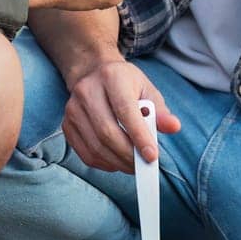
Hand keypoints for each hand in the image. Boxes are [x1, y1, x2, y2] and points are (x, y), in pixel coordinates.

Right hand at [63, 61, 181, 171]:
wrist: (93, 73)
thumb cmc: (125, 84)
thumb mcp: (147, 89)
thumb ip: (160, 111)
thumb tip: (173, 127)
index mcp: (111, 77)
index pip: (125, 111)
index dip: (139, 136)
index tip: (152, 156)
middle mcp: (87, 91)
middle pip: (107, 131)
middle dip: (128, 154)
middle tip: (144, 166)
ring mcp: (73, 108)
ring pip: (95, 145)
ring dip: (117, 162)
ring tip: (133, 166)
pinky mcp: (67, 124)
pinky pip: (85, 153)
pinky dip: (103, 163)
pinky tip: (116, 162)